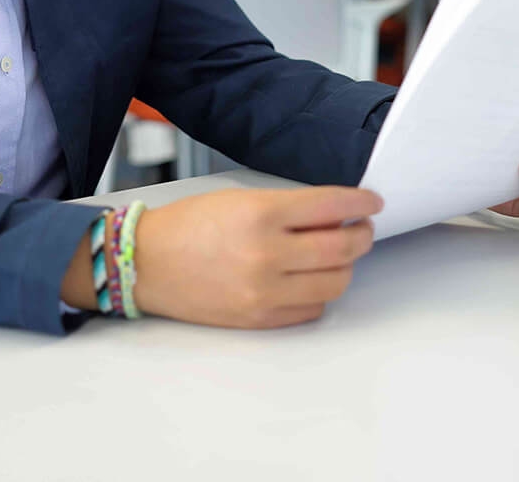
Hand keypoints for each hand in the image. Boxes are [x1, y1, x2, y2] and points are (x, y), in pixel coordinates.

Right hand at [134, 186, 380, 328]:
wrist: (147, 263)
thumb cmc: (189, 226)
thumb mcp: (241, 200)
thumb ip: (290, 209)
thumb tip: (336, 217)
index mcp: (261, 215)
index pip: (332, 206)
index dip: (361, 203)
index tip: (371, 202)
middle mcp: (267, 254)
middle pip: (343, 249)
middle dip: (362, 235)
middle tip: (362, 228)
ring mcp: (264, 291)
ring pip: (334, 283)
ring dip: (345, 266)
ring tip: (337, 254)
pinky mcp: (259, 318)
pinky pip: (311, 310)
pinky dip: (319, 293)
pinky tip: (310, 278)